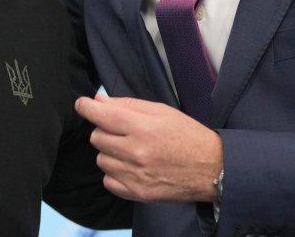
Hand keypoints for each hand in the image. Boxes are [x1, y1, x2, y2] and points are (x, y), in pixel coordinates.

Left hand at [75, 94, 222, 203]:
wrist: (211, 168)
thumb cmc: (187, 135)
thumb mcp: (162, 111)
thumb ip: (128, 105)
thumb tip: (99, 101)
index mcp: (143, 127)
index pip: (101, 115)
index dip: (86, 107)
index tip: (82, 104)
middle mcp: (136, 152)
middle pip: (97, 137)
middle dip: (105, 130)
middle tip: (123, 131)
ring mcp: (135, 175)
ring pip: (101, 159)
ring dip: (110, 152)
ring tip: (131, 150)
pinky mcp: (137, 193)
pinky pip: (108, 181)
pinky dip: (115, 173)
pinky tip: (131, 167)